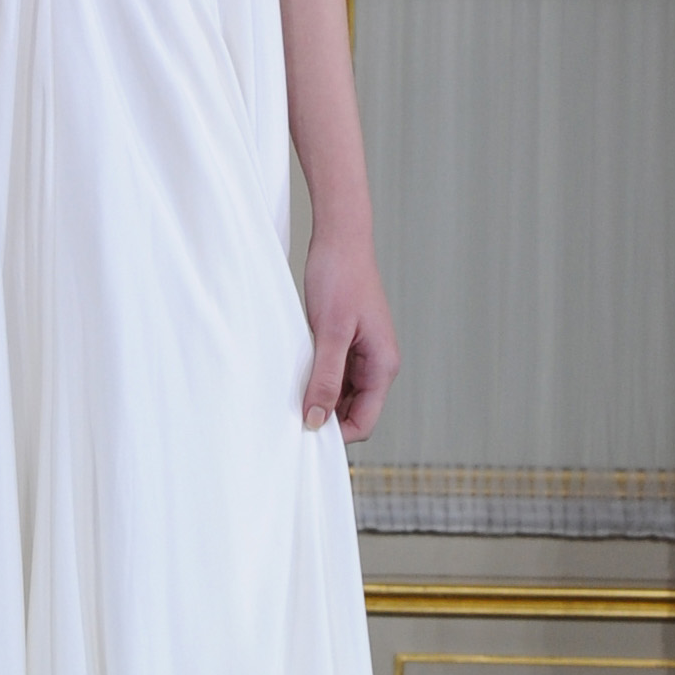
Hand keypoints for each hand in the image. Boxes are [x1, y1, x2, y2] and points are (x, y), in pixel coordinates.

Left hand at [302, 224, 397, 437]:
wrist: (340, 239)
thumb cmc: (340, 277)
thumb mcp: (330, 331)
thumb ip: (325, 378)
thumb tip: (317, 419)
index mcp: (383, 365)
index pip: (364, 422)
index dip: (335, 434)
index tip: (303, 432)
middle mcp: (378, 364)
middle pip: (354, 413)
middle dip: (326, 419)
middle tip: (291, 416)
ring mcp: (364, 355)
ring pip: (343, 396)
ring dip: (320, 399)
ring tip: (291, 393)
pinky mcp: (349, 344)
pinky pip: (335, 376)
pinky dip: (317, 381)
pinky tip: (296, 374)